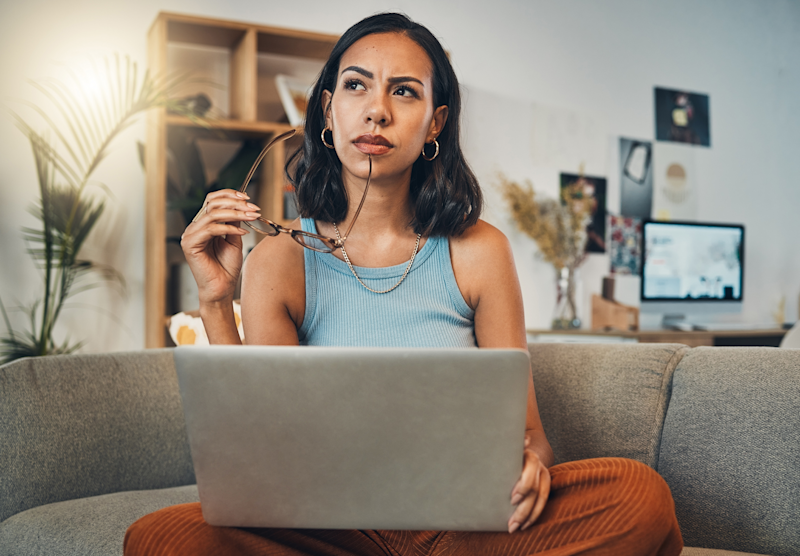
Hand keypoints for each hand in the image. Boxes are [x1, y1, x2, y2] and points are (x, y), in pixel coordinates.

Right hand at [180, 189, 261, 304]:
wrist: (222, 288)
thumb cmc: (227, 267)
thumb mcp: (234, 239)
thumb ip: (234, 222)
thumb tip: (242, 205)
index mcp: (203, 224)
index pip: (212, 200)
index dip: (229, 195)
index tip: (248, 198)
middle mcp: (194, 227)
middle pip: (212, 203)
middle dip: (236, 203)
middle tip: (254, 208)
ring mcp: (190, 235)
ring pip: (213, 214)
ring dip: (236, 213)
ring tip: (251, 217)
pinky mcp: (190, 244)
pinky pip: (211, 229)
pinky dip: (229, 228)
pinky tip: (242, 232)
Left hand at [508, 436, 550, 532]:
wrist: (521, 450)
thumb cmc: (506, 452)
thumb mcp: (505, 449)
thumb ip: (512, 446)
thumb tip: (525, 440)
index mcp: (527, 454)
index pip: (530, 469)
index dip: (524, 485)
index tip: (512, 499)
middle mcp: (538, 465)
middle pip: (535, 488)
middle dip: (524, 507)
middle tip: (510, 522)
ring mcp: (543, 475)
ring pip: (540, 498)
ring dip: (528, 516)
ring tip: (514, 527)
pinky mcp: (544, 485)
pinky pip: (542, 503)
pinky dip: (533, 516)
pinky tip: (524, 525)